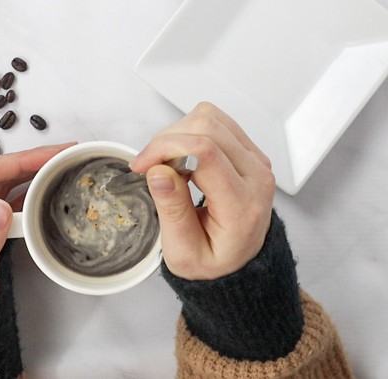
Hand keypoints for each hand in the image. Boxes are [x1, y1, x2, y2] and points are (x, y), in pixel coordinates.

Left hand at [0, 143, 74, 297]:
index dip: (18, 160)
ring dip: (30, 169)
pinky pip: (6, 197)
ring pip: (2, 182)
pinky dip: (27, 187)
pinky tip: (46, 184)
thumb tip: (0, 207)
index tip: (50, 155)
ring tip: (60, 163)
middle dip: (29, 158)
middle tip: (64, 154)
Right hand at [130, 102, 274, 279]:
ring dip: (177, 134)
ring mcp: (255, 160)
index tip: (140, 166)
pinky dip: (188, 133)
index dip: (165, 149)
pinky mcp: (248, 151)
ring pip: (210, 118)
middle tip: (147, 166)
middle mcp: (257, 176)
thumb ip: (172, 211)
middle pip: (207, 127)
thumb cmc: (211, 261)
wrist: (238, 262)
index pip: (205, 152)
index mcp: (243, 205)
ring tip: (164, 163)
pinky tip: (179, 158)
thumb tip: (158, 171)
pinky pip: (216, 122)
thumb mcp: (183, 251)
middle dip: (166, 140)